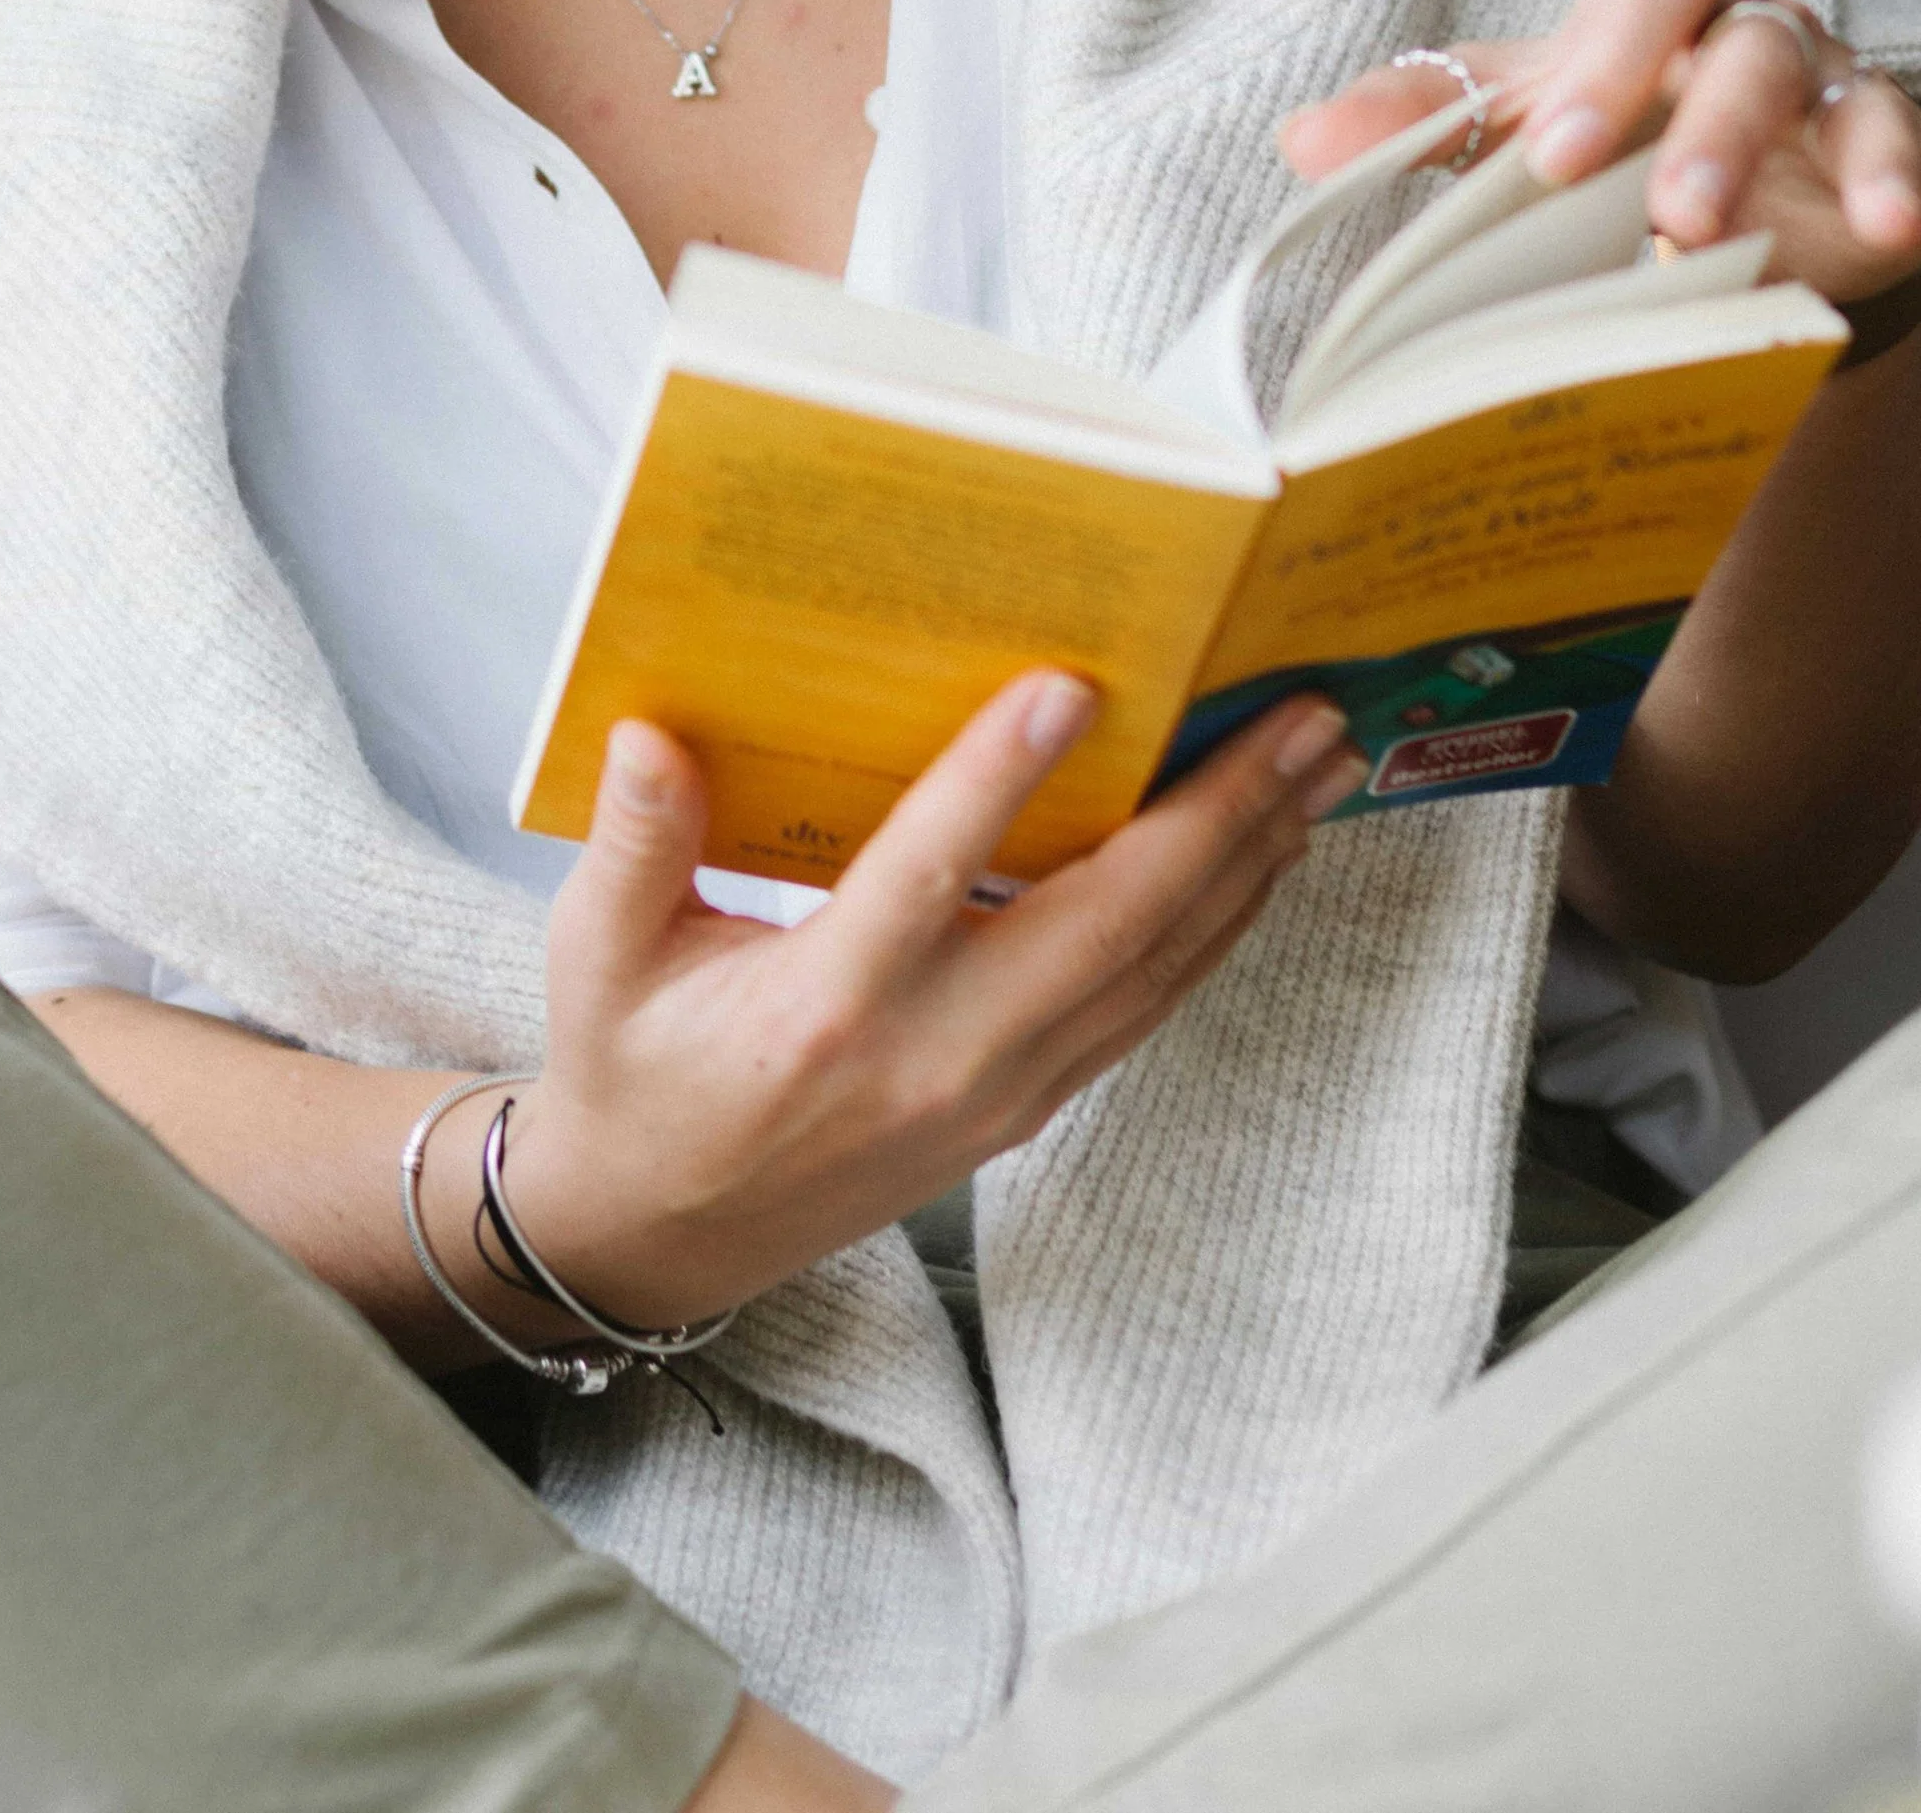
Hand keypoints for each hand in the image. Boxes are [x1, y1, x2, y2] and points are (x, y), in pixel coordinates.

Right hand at [500, 670, 1362, 1332]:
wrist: (665, 1234)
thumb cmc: (635, 1072)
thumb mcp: (599, 956)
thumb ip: (632, 842)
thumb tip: (649, 730)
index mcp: (823, 1009)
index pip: (924, 879)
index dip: (997, 780)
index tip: (1070, 685)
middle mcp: (933, 1057)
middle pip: (1104, 928)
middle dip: (1217, 816)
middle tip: (1303, 717)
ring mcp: (997, 1092)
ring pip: (1153, 968)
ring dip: (1248, 862)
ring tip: (1322, 762)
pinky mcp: (1027, 1107)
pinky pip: (1146, 1005)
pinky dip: (1219, 925)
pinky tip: (1265, 854)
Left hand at [1276, 0, 1920, 331]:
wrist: (1718, 195)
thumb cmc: (1612, 135)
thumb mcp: (1518, 124)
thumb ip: (1420, 124)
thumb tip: (1299, 143)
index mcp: (1664, 14)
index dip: (1608, 56)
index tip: (1555, 153)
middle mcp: (1765, 40)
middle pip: (1760, 47)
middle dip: (1725, 128)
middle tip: (1680, 218)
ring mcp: (1853, 104)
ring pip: (1876, 106)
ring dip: (1876, 167)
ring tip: (1865, 236)